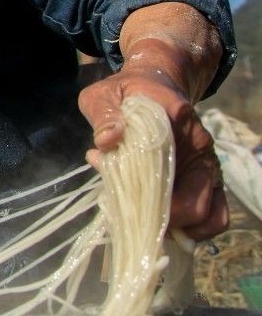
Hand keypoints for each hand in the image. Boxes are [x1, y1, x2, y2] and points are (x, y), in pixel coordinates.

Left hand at [79, 63, 227, 241]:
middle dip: (158, 219)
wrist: (153, 86)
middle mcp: (201, 148)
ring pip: (208, 216)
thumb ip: (103, 114)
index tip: (112, 185)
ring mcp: (207, 168)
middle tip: (124, 215)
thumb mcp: (104, 94)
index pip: (170, 164)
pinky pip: (212, 216)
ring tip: (142, 224)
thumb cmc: (126, 92)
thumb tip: (106, 141)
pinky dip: (189, 229)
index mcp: (178, 121)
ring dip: (178, 229)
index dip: (144, 190)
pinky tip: (158, 224)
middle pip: (195, 204)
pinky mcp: (206, 182)